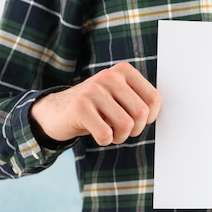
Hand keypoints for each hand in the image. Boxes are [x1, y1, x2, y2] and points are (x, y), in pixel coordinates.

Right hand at [30, 62, 161, 146]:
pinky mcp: (80, 106)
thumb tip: (155, 115)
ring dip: (120, 137)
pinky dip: (105, 140)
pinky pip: (106, 134)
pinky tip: (97, 134)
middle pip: (141, 113)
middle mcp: (109, 76)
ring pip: (126, 125)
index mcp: (124, 71)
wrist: (56, 111)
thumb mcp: (120, 97)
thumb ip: (140, 100)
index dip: (150, 117)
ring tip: (111, 132)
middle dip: (135, 129)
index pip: (154, 98)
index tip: (137, 121)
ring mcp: (93, 90)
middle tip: (123, 130)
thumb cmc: (97, 108)